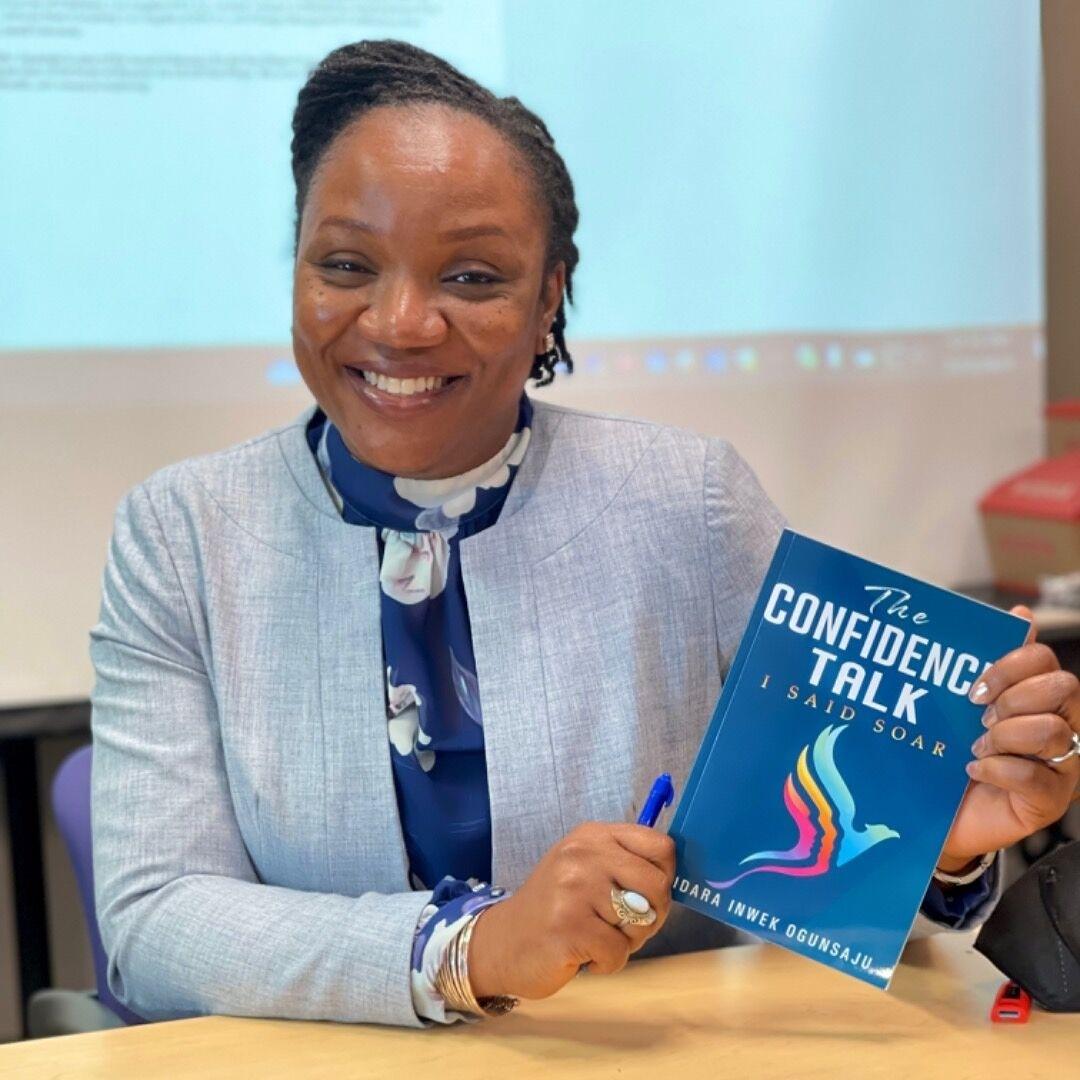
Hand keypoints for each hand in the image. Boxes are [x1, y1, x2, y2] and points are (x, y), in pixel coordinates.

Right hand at [468, 821, 674, 999]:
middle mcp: (583, 855)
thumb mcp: (585, 868)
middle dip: (651, 916)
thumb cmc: (554, 907)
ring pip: (641, 922)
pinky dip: (607, 963)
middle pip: (657, 885)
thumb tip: (672, 876)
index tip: (647, 894)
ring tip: (598, 937)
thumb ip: (624, 864)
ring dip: (627, 941)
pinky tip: (583, 954)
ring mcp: (573, 890)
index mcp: (592, 836)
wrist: (503, 941)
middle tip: (624, 926)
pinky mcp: (568, 928)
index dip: (664, 876)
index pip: (660, 845)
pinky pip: (618, 952)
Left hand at [938, 605, 1079, 872]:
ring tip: (975, 747)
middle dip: (1015, 697)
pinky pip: (1038, 778)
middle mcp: (1062, 727)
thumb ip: (987, 663)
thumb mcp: (960, 705)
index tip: (974, 686)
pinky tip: (974, 770)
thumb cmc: (950, 752)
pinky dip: (999, 770)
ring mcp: (1062, 767)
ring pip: (1054, 731)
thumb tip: (1021, 614)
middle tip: (980, 716)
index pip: (1046, 661)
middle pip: (1063, 688)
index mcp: (1040, 697)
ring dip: (1005, 736)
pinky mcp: (1050, 802)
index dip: (1011, 664)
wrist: (935, 810)